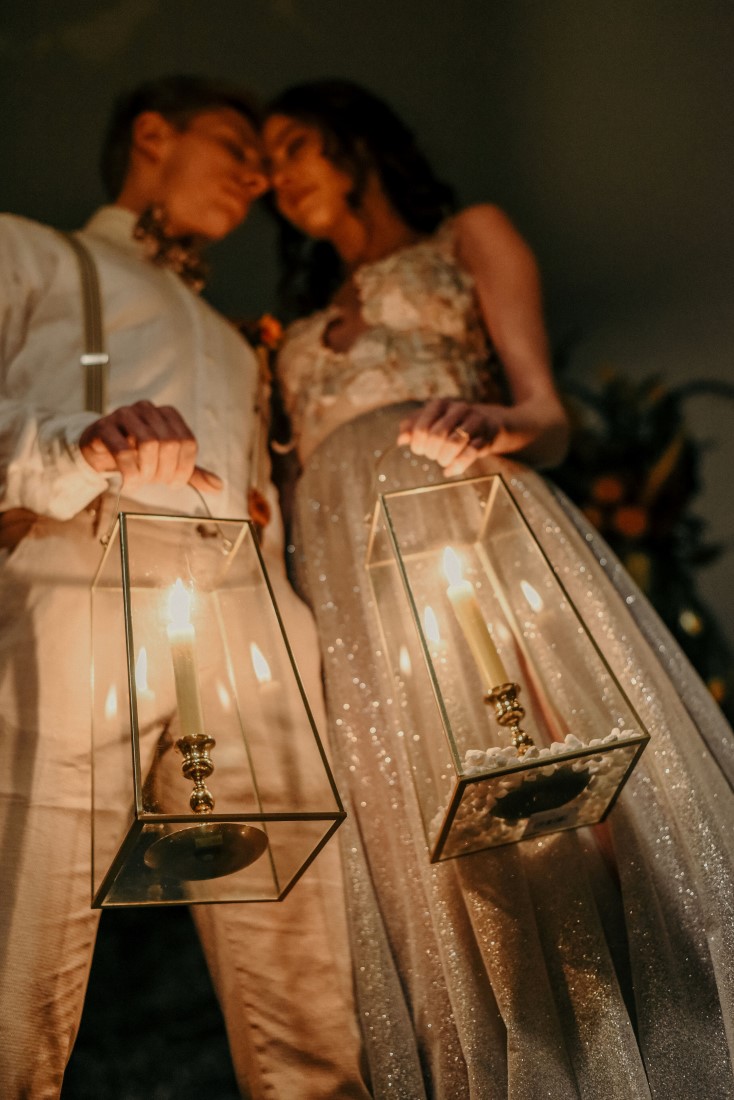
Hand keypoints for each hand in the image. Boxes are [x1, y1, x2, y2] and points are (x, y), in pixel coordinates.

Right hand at [79, 400, 221, 492]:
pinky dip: (129, 472)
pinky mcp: (104, 427)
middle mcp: (148, 409)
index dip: (184, 468)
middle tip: (155, 483)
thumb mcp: (167, 464)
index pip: (188, 441)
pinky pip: (122, 450)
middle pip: (169, 442)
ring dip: (147, 471)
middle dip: (165, 470)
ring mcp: (125, 415)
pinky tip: (128, 482)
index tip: (174, 484)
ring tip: (141, 482)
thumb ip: (191, 473)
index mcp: (167, 415)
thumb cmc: (137, 455)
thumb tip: (219, 487)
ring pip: (148, 443)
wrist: (99, 450)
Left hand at [397, 398, 501, 475]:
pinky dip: (457, 466)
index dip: (417, 443)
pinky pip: (470, 453)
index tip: (420, 449)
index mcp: (441, 404)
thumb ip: (413, 427)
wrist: (490, 423)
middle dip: (431, 452)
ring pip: (453, 443)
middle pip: (437, 435)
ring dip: (443, 458)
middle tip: (432, 455)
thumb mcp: (432, 421)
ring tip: (442, 461)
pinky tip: (450, 471)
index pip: (421, 426)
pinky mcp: (486, 438)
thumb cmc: (454, 424)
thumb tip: (401, 440)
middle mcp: (458, 409)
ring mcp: (474, 422)